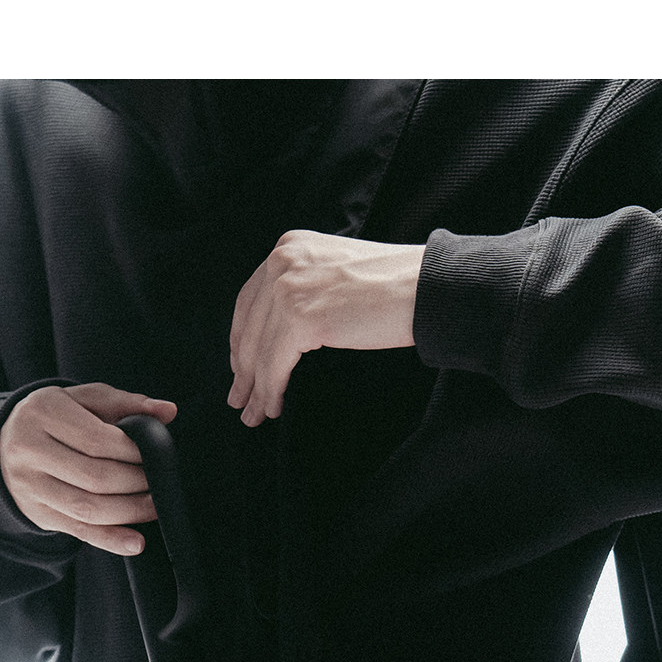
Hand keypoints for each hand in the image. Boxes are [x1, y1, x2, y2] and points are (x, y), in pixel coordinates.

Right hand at [0, 383, 176, 555]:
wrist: (7, 442)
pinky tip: (134, 542)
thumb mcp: (85, 399)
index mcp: (43, 413)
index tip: (154, 455)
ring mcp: (29, 485)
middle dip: (135, 482)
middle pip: (94, 476)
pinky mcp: (36, 512)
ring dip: (129, 511)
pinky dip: (110, 539)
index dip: (132, 452)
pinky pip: (78, 530)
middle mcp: (29, 449)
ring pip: (87, 507)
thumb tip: (168, 411)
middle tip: (158, 482)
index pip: (97, 440)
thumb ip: (127, 403)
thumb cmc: (56, 417)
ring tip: (153, 506)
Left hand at [227, 230, 424, 425]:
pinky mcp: (301, 319)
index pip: (250, 300)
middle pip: (248, 327)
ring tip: (254, 413)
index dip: (240, 339)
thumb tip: (279, 332)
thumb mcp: (335, 271)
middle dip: (243, 369)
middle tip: (239, 398)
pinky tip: (274, 407)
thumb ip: (304, 287)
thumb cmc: (393, 285)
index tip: (240, 366)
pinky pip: (275, 365)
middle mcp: (282, 262)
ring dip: (256, 388)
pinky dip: (272, 390)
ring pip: (258, 351)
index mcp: (289, 247)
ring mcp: (288, 289)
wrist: (423, 286)